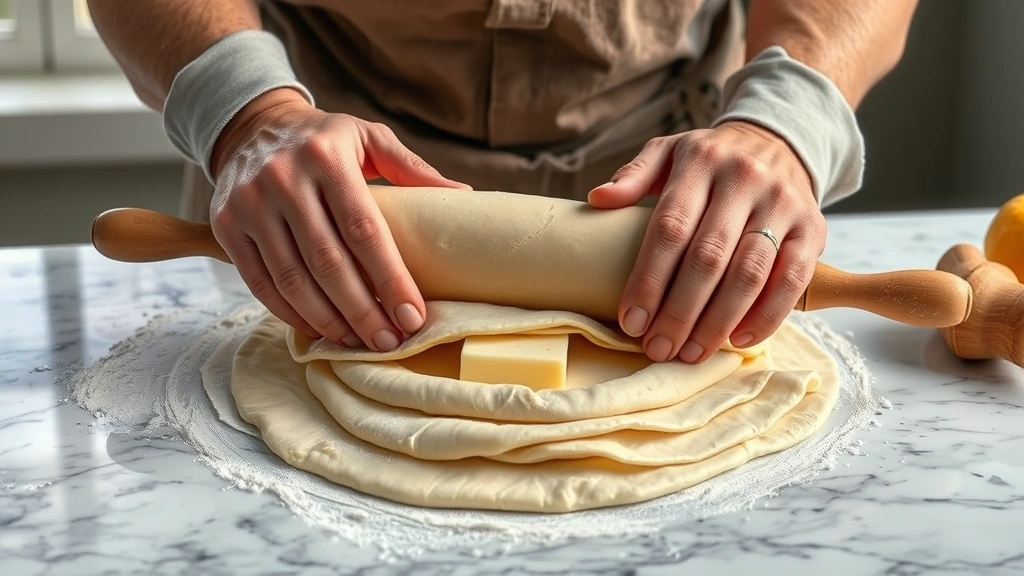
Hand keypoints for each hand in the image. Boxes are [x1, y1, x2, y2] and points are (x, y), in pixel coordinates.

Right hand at [210, 88, 469, 350]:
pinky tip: (320, 329)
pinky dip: (291, 313)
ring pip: (293, 279)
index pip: (364, 229)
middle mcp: (283, 179)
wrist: (252, 125)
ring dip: (329, 320)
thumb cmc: (324, 139)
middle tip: (389, 341)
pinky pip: (260, 282)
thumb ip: (412, 169)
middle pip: (328, 262)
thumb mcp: (368, 137)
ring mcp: (249, 204)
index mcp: (327, 157)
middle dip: (363, 310)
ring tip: (359, 342)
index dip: (390, 278)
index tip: (413, 315)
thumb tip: (462, 198)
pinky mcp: (227, 225)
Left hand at [589, 121, 825, 362]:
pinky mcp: (813, 227)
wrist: (777, 141)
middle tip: (658, 348)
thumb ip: (633, 175)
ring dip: (718, 322)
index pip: (670, 227)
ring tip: (691, 353)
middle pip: (708, 257)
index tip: (631, 321)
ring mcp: (783, 203)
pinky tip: (739, 340)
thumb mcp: (668, 152)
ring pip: (749, 273)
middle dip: (679, 311)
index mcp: (701, 161)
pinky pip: (792, 279)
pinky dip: (767, 315)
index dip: (649, 279)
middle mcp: (744, 180)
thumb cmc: (710, 159)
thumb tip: (597, 198)